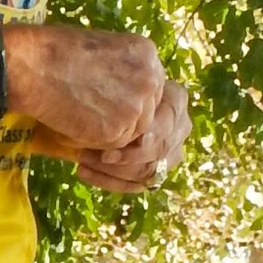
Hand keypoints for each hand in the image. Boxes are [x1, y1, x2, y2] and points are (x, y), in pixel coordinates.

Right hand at [3, 24, 175, 162]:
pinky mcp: (117, 131)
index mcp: (147, 54)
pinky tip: (70, 126)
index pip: (151, 88)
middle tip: (93, 116)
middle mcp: (150, 80)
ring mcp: (136, 107)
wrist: (34, 66)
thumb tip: (125, 90)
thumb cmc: (57, 50)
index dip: (129, 98)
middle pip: (146, 113)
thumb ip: (123, 69)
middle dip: (122, 119)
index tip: (110, 102)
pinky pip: (109, 146)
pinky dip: (89, 142)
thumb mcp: (104, 47)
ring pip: (129, 133)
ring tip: (77, 117)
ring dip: (105, 132)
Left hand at [70, 72, 190, 192]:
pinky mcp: (155, 171)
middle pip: (160, 150)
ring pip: (147, 171)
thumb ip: (126, 88)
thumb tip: (124, 106)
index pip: (168, 120)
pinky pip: (134, 184)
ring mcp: (171, 151)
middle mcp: (180, 127)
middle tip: (99, 153)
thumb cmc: (112, 81)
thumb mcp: (121, 78)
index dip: (152, 132)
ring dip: (113, 169)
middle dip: (128, 155)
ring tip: (81, 158)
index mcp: (177, 100)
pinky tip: (82, 171)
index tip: (132, 139)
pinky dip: (107, 180)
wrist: (107, 94)